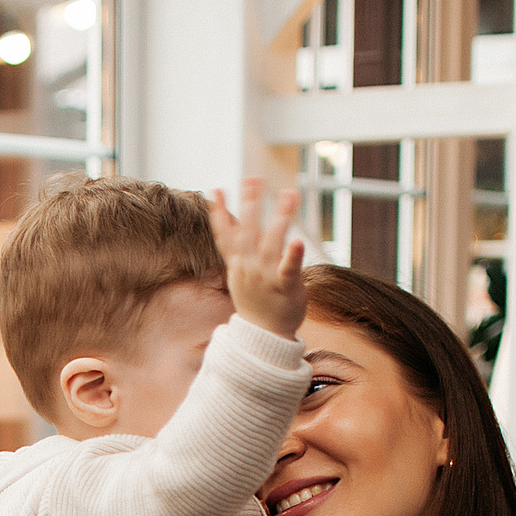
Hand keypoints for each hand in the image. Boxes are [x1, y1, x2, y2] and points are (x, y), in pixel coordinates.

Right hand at [209, 180, 306, 340]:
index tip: (217, 190)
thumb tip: (233, 227)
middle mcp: (249, 268)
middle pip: (247, 231)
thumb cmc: (257, 302)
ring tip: (290, 194)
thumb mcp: (241, 275)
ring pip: (271, 242)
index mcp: (238, 264)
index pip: (225, 235)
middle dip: (250, 204)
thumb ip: (238, 250)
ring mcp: (265, 277)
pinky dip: (292, 256)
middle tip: (254, 179)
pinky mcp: (285, 287)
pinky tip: (298, 242)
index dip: (219, 213)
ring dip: (280, 217)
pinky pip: (288, 270)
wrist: (265, 337)